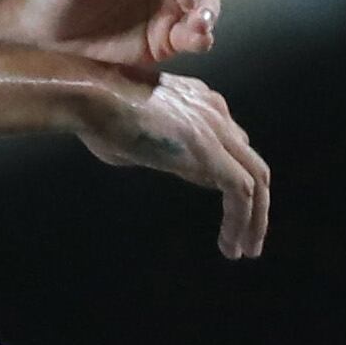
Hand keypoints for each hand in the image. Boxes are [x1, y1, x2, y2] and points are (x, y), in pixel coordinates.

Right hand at [70, 69, 270, 258]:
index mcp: (199, 102)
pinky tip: (229, 243)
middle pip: (251, 163)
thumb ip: (160, 151)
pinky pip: (239, 190)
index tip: (226, 213)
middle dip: (257, 206)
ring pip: (256, 179)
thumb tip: (162, 162)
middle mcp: (215, 110)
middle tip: (248, 239)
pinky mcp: (208, 148)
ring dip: (255, 220)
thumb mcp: (137, 138)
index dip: (231, 182)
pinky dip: (241, 220)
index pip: (232, 145)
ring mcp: (214, 127)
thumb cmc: (97, 115)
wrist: (89, 95)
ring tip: (243, 249)